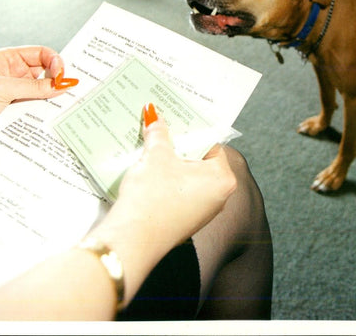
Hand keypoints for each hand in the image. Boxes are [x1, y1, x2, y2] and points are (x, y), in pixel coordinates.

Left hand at [0, 46, 70, 131]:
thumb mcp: (2, 89)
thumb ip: (34, 88)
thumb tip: (63, 84)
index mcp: (8, 58)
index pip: (42, 54)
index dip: (55, 63)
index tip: (62, 78)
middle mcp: (11, 72)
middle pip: (44, 73)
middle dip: (55, 81)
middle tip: (66, 93)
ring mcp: (10, 90)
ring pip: (39, 91)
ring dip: (47, 98)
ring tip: (58, 107)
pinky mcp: (8, 107)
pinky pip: (30, 106)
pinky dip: (39, 110)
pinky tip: (44, 116)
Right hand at [87, 104, 236, 303]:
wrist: (132, 241)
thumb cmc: (152, 197)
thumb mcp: (156, 156)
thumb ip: (158, 133)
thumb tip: (154, 115)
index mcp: (223, 178)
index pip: (211, 144)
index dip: (190, 130)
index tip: (174, 120)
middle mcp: (219, 197)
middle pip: (199, 160)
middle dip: (178, 146)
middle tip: (161, 130)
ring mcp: (202, 212)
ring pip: (187, 177)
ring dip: (169, 164)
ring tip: (150, 148)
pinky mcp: (184, 222)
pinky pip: (178, 193)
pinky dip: (165, 182)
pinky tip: (147, 173)